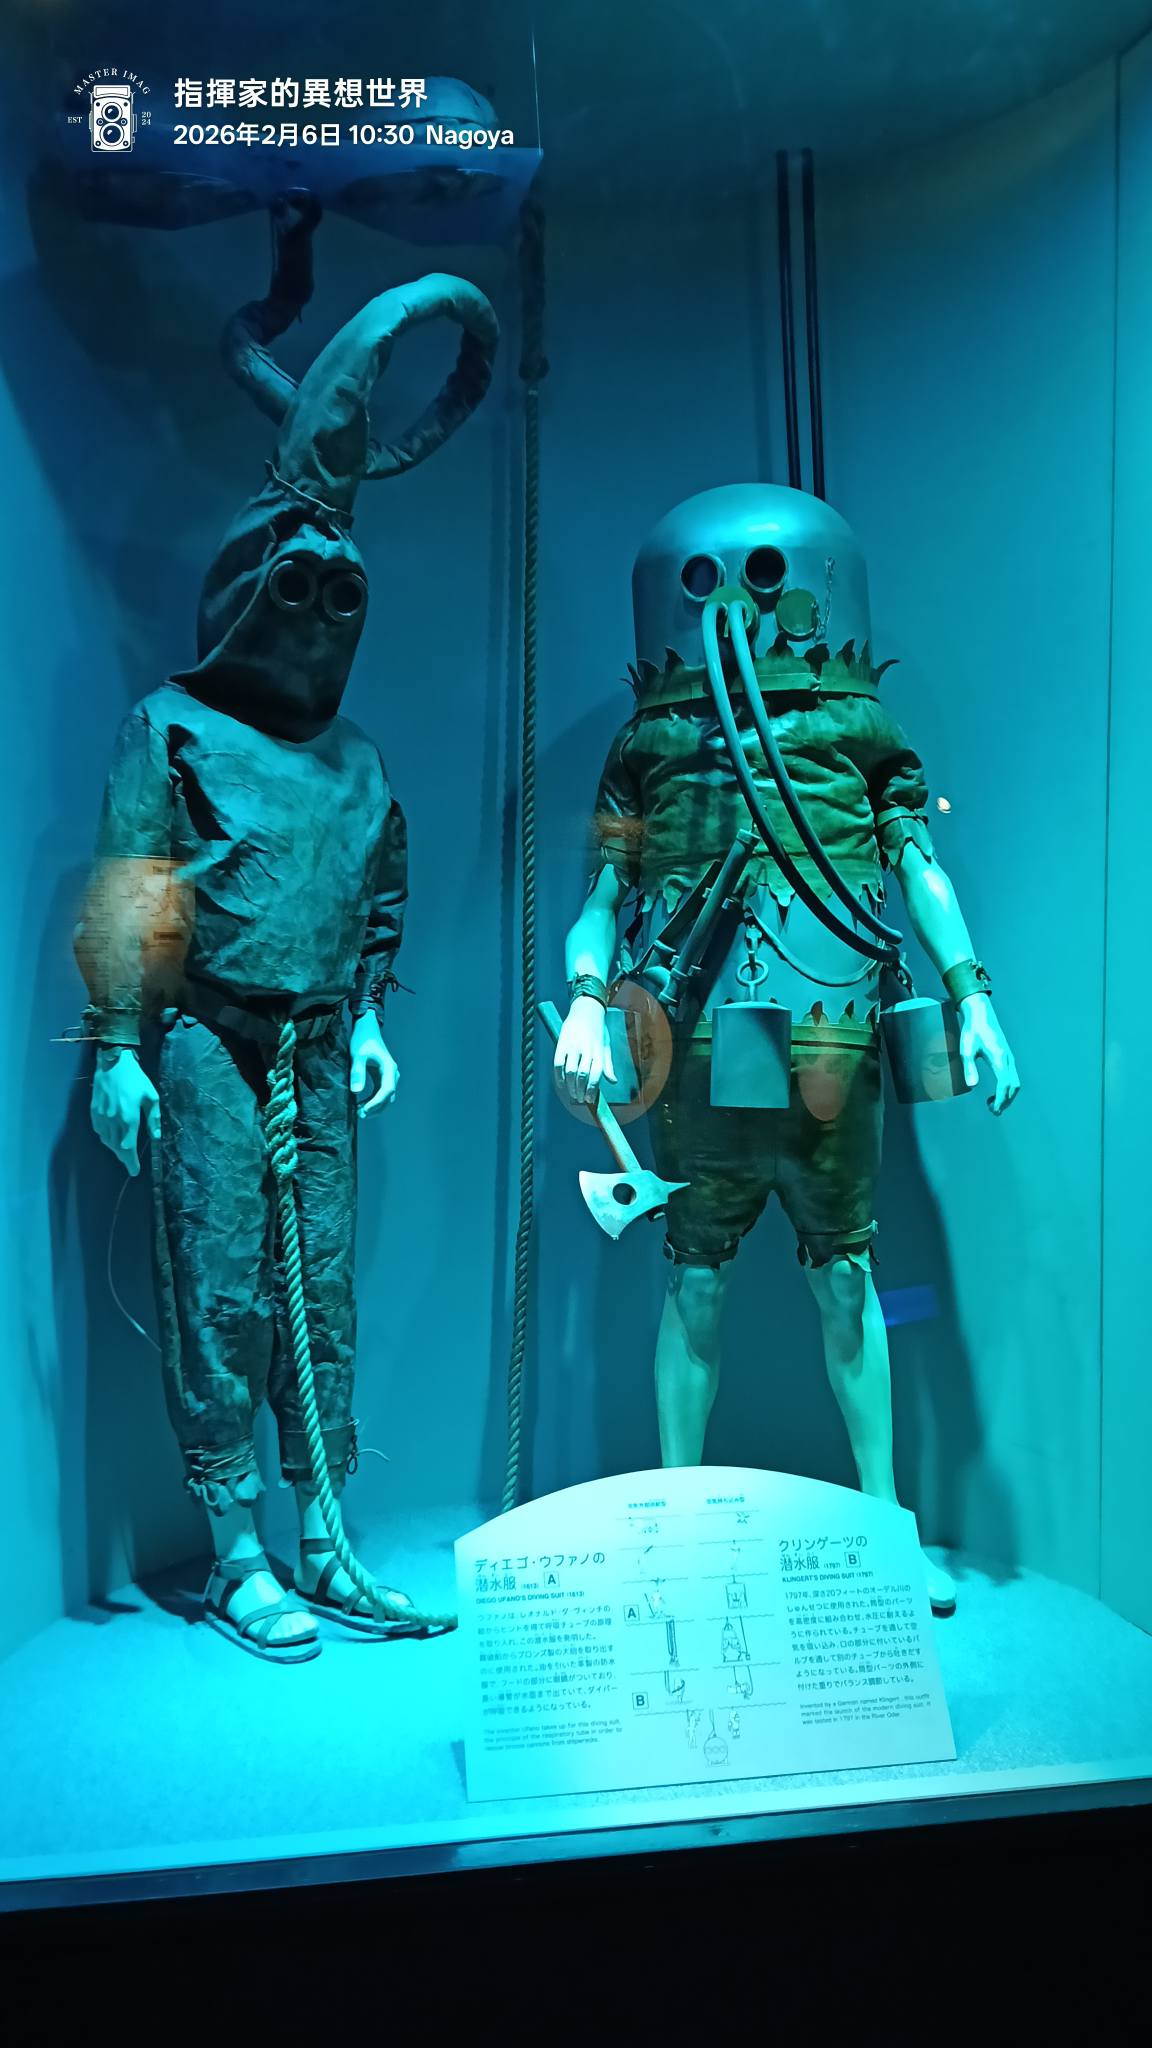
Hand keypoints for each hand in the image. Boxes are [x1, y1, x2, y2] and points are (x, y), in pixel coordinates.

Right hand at [91, 1049, 160, 1175]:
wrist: (112, 1063)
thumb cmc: (135, 1079)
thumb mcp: (150, 1097)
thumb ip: (153, 1118)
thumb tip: (156, 1136)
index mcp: (128, 1117)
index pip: (129, 1146)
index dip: (131, 1161)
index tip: (135, 1170)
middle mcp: (113, 1120)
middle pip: (117, 1147)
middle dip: (124, 1158)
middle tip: (130, 1165)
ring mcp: (101, 1116)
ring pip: (107, 1140)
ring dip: (115, 1150)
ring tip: (123, 1154)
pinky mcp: (93, 1111)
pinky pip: (99, 1131)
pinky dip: (106, 1139)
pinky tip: (111, 1139)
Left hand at [350, 1013, 398, 1117]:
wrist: (367, 1030)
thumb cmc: (362, 1040)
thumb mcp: (357, 1055)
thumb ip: (357, 1072)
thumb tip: (356, 1092)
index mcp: (389, 1068)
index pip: (387, 1090)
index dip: (376, 1103)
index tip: (363, 1111)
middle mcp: (392, 1074)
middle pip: (389, 1097)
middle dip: (375, 1108)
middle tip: (359, 1115)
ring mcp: (389, 1077)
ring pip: (386, 1097)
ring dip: (375, 1107)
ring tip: (359, 1112)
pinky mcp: (383, 1078)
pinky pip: (381, 1094)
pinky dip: (372, 1101)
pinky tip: (360, 1104)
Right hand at [554, 995, 615, 1105]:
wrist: (586, 1010)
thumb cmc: (598, 1030)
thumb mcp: (606, 1046)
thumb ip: (608, 1065)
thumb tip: (613, 1081)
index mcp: (599, 1051)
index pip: (596, 1074)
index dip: (592, 1089)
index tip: (589, 1099)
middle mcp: (586, 1049)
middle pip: (582, 1075)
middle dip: (580, 1090)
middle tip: (580, 1099)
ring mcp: (573, 1046)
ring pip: (570, 1071)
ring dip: (570, 1086)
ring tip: (572, 1094)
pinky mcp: (562, 1044)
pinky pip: (558, 1063)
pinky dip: (559, 1076)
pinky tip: (561, 1084)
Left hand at [958, 995, 1019, 1115]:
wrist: (981, 1015)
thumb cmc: (972, 1031)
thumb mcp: (966, 1049)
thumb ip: (969, 1067)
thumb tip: (973, 1086)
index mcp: (999, 1058)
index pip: (1004, 1084)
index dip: (1000, 1099)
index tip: (994, 1110)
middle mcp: (1008, 1059)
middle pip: (1013, 1086)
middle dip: (1005, 1101)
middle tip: (993, 1111)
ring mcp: (1009, 1058)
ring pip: (1015, 1082)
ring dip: (1007, 1096)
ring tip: (992, 1104)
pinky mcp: (1007, 1058)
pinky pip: (1012, 1077)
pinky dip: (1007, 1088)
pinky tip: (995, 1093)